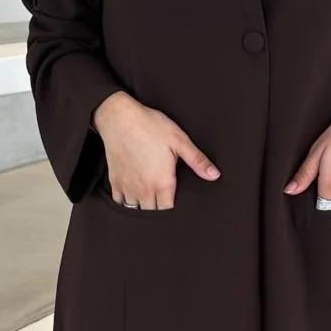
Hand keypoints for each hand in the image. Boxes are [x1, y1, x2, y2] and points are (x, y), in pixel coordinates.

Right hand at [93, 91, 219, 209]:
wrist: (119, 118)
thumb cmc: (150, 127)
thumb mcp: (179, 141)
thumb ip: (197, 160)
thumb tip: (215, 175)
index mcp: (162, 183)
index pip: (168, 211)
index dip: (174, 212)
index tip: (176, 207)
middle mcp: (144, 189)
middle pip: (152, 213)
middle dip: (158, 212)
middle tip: (164, 203)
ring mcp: (128, 186)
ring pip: (135, 209)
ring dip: (142, 208)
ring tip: (149, 202)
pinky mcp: (115, 180)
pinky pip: (119, 201)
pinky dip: (126, 202)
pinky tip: (132, 196)